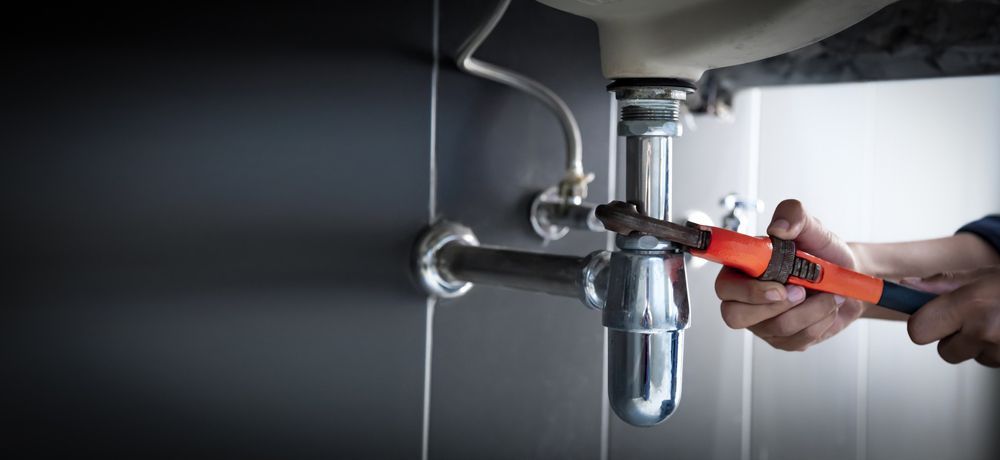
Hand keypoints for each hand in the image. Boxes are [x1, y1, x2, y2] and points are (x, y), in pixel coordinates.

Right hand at [715, 199, 866, 350]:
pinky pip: (797, 340)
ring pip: (775, 328)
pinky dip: (821, 321)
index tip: (777, 285)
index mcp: (742, 270)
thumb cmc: (822, 254)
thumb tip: (779, 228)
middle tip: (801, 290)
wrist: (849, 278)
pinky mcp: (784, 340)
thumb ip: (793, 215)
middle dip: (773, 306)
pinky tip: (827, 307)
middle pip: (734, 316)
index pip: (723, 286)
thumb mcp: (811, 227)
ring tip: (829, 294)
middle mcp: (745, 299)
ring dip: (811, 310)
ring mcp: (763, 323)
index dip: (743, 290)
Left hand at [903, 266, 999, 366]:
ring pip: (973, 357)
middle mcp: (984, 330)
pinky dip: (999, 350)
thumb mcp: (982, 274)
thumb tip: (905, 286)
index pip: (918, 331)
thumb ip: (942, 283)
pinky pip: (995, 361)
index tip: (932, 316)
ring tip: (999, 320)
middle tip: (972, 318)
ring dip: (980, 344)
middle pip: (946, 352)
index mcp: (969, 304)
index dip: (924, 324)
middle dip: (954, 338)